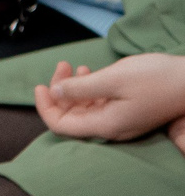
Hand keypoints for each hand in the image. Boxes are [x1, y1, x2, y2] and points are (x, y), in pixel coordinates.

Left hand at [34, 54, 184, 151]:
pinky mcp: (131, 112)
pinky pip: (102, 105)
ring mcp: (123, 121)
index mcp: (106, 125)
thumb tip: (55, 92)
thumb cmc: (156, 78)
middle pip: (72, 116)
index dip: (45, 107)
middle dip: (60, 92)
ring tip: (75, 66)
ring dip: (75, 88)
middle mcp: (112, 128)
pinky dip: (91, 89)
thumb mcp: (113, 79)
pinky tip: (90, 72)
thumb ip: (81, 88)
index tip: (39, 86)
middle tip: (62, 66)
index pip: (61, 126)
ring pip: (86, 109)